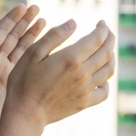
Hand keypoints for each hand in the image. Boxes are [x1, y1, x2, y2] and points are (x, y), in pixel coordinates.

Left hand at [0, 4, 45, 135]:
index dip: (11, 20)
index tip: (23, 7)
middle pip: (12, 37)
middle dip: (24, 23)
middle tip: (38, 9)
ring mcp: (5, 73)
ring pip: (21, 49)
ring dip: (32, 35)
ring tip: (45, 22)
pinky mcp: (13, 85)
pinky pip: (27, 65)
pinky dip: (36, 54)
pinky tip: (47, 47)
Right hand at [0, 20, 115, 135]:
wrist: (25, 113)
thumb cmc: (24, 81)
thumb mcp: (32, 53)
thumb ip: (54, 36)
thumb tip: (73, 23)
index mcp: (71, 58)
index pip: (97, 39)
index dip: (102, 29)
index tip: (101, 23)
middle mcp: (82, 74)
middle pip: (106, 53)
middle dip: (109, 39)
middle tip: (107, 33)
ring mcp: (85, 90)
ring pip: (108, 70)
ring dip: (111, 57)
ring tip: (106, 50)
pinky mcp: (84, 103)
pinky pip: (104, 92)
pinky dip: (106, 81)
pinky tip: (100, 76)